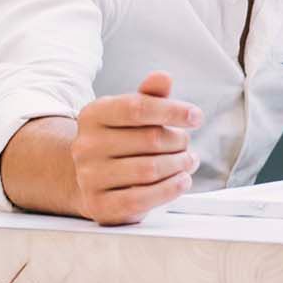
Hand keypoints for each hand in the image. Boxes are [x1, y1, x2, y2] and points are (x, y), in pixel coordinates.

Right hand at [71, 71, 202, 224]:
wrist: (90, 179)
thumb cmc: (120, 140)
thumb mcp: (132, 113)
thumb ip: (150, 96)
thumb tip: (163, 77)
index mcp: (93, 114)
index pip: (137, 107)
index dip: (172, 111)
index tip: (196, 116)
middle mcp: (85, 145)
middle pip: (150, 140)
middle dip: (178, 141)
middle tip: (186, 144)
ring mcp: (89, 177)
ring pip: (150, 170)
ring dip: (179, 165)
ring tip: (187, 161)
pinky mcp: (100, 205)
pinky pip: (142, 199)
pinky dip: (170, 189)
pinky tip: (182, 180)